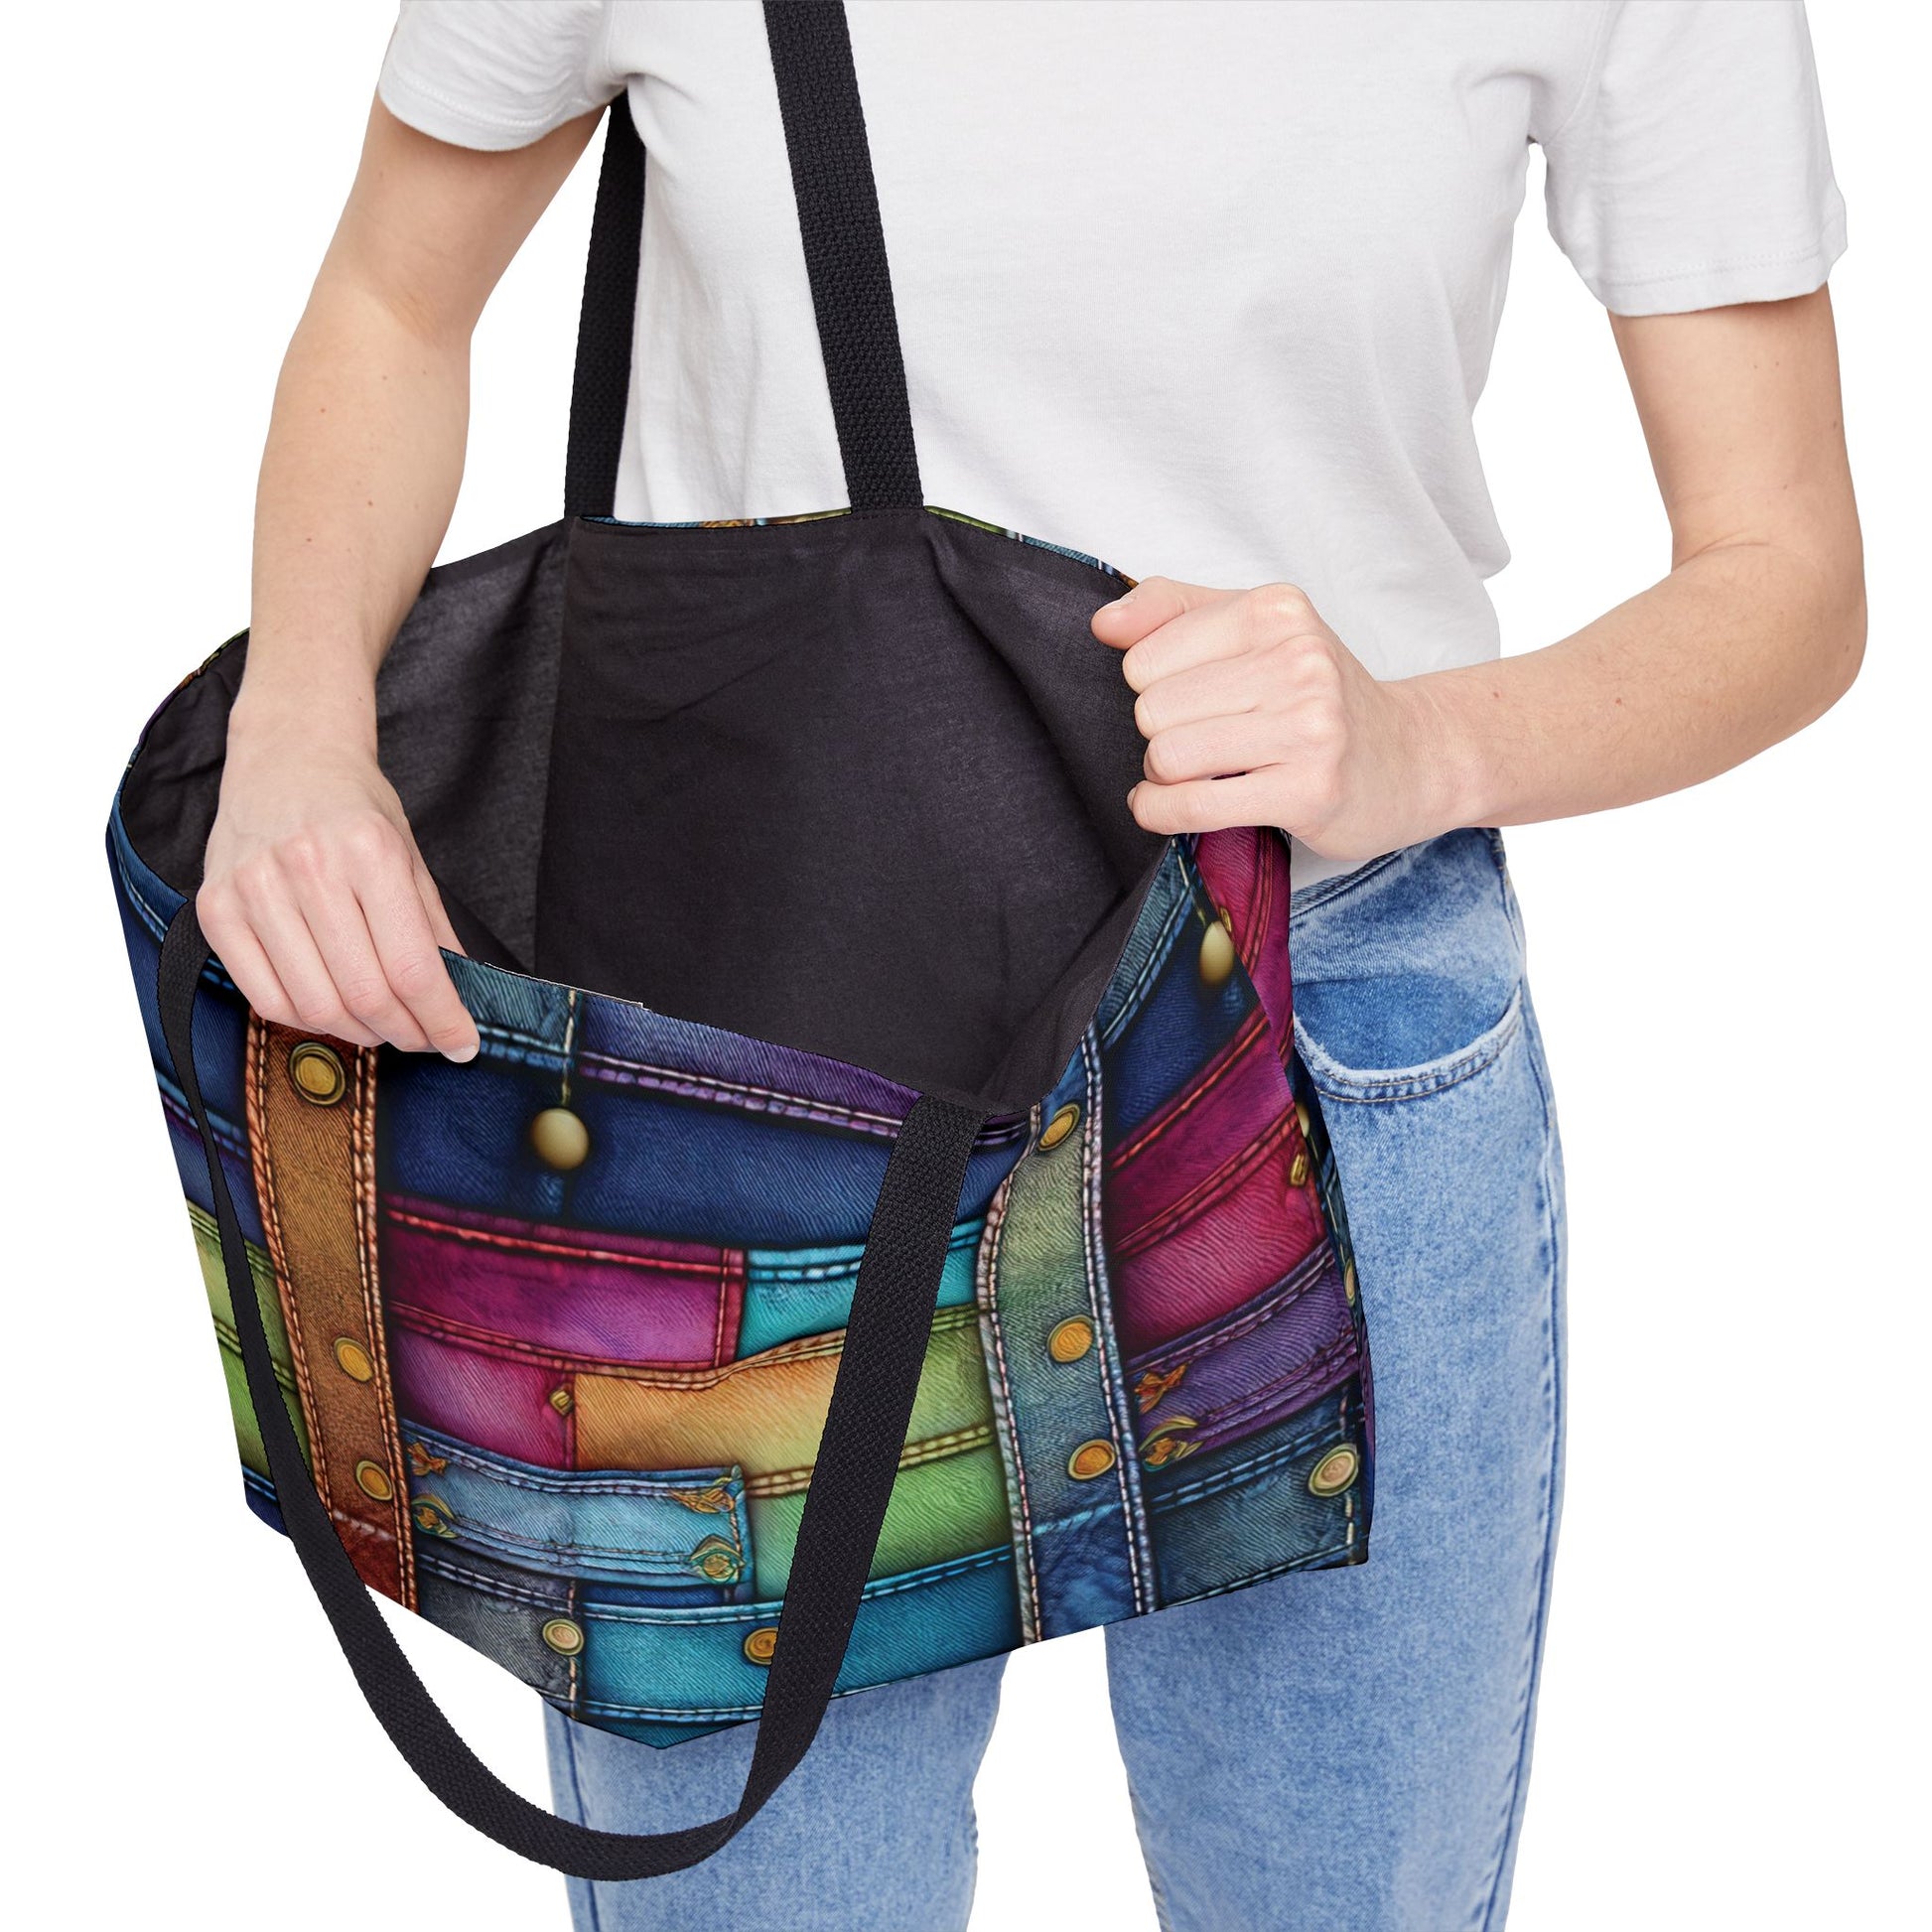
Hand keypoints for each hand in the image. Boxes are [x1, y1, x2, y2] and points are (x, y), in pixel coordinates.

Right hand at [196, 702, 478, 1059]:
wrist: (287, 759)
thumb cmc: (355, 810)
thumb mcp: (412, 858)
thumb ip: (435, 932)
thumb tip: (457, 1002)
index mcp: (370, 853)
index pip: (413, 968)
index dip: (442, 1019)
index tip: (461, 1044)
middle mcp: (308, 869)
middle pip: (365, 994)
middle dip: (405, 1033)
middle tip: (422, 1037)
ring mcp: (254, 889)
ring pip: (315, 1005)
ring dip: (358, 1033)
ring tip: (380, 1025)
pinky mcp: (216, 909)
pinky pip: (265, 998)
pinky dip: (306, 1020)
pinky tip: (331, 1010)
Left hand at [1092, 578, 1461, 860]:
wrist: (1417, 756)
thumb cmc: (1322, 695)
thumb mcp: (1259, 629)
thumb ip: (1175, 610)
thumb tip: (1103, 624)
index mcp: (1276, 610)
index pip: (1143, 656)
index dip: (1152, 688)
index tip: (1191, 701)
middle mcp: (1298, 660)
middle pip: (1151, 710)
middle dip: (1161, 736)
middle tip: (1202, 743)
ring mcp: (1310, 726)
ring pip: (1168, 757)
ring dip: (1165, 778)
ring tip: (1200, 772)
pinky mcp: (1311, 790)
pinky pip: (1195, 805)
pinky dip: (1163, 813)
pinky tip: (1169, 806)